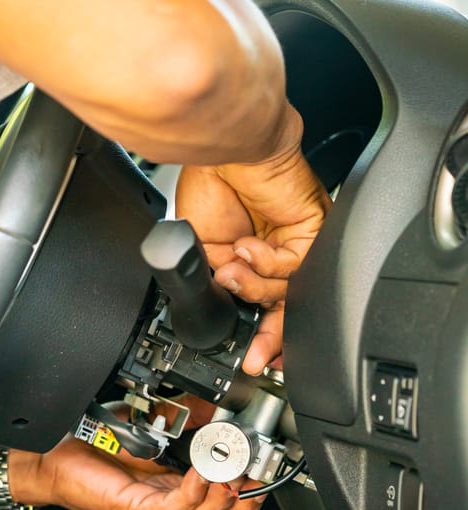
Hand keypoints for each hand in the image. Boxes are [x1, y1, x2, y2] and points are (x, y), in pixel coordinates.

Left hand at [11, 431, 265, 509]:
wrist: (50, 458)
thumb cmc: (90, 449)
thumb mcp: (147, 432)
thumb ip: (182, 424)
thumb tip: (212, 410)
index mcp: (167, 496)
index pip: (216, 506)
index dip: (243, 495)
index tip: (260, 474)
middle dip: (243, 500)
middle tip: (258, 478)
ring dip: (224, 497)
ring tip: (237, 475)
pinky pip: (174, 507)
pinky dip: (195, 491)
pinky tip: (206, 476)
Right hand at [175, 105, 330, 373]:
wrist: (223, 150)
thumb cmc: (209, 184)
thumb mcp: (200, 247)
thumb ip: (216, 281)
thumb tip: (223, 306)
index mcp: (248, 258)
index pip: (259, 305)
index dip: (256, 334)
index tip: (248, 358)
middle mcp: (275, 253)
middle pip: (286, 308)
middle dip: (269, 337)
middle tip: (255, 355)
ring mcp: (295, 243)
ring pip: (289, 291)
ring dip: (253, 287)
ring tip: (229, 270)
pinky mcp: (310, 231)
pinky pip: (294, 266)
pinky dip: (265, 261)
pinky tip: (246, 245)